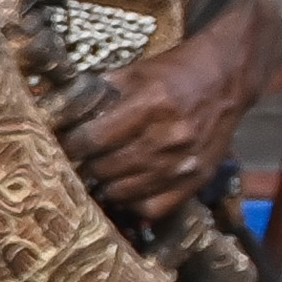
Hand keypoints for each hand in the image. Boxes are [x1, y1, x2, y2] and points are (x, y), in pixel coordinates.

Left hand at [54, 28, 248, 226]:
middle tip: (83, 161)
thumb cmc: (173, 74)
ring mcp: (184, 164)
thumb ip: (97, 94)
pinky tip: (129, 187)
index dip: (73, 145)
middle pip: (106, 169)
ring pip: (124, 193)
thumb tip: (56, 111)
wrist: (226, 81)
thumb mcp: (134, 73)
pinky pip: (152, 208)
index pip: (94, 139)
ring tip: (102, 173)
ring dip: (106, 185)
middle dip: (87, 165)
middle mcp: (169, 138)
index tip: (66, 145)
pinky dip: (134, 202)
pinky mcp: (196, 181)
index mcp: (152, 105)